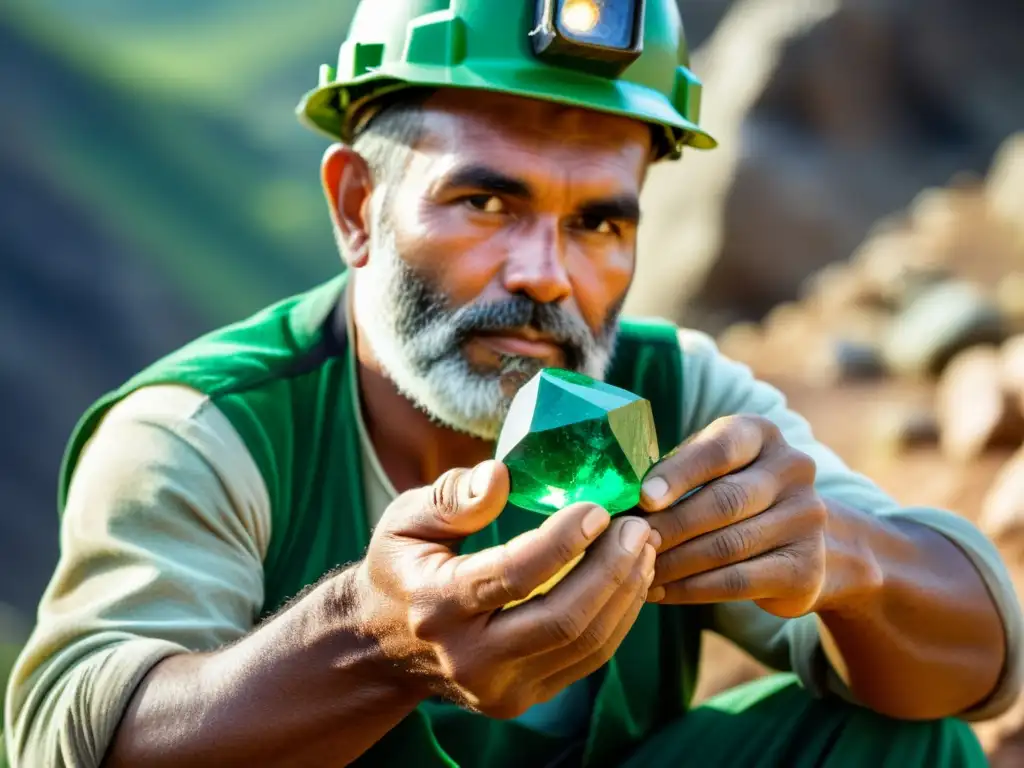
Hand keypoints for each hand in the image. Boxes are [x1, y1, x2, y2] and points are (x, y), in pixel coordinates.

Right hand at [352, 460, 655, 718]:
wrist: (385, 644)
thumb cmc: (402, 567)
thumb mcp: (405, 520)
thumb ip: (450, 497)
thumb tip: (500, 475)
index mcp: (436, 605)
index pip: (514, 576)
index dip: (563, 542)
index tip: (598, 508)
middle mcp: (469, 659)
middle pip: (561, 619)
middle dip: (611, 570)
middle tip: (638, 527)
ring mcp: (500, 688)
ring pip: (584, 644)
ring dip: (624, 593)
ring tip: (643, 546)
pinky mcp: (524, 698)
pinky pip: (587, 659)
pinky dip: (617, 617)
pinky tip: (629, 578)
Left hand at [638, 415, 827, 617]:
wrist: (806, 545)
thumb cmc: (734, 497)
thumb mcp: (712, 471)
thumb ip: (675, 473)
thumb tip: (617, 499)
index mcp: (761, 435)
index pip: (720, 449)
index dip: (679, 473)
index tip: (643, 498)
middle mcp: (792, 470)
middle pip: (724, 501)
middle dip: (670, 525)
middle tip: (629, 542)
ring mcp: (806, 519)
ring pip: (728, 545)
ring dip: (675, 562)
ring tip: (637, 570)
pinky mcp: (805, 569)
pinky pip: (738, 581)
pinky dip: (692, 589)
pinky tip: (661, 591)